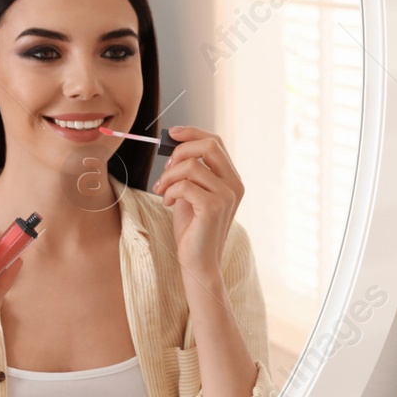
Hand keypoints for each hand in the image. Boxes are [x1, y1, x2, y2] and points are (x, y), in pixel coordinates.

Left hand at [149, 125, 244, 279]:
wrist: (198, 263)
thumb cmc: (193, 230)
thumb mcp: (191, 195)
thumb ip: (190, 173)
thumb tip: (175, 147)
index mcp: (231, 179)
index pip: (215, 142)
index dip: (192, 133)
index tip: (172, 134)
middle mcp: (234, 185)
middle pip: (209, 145)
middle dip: (180, 150)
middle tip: (166, 168)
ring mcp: (227, 196)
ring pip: (192, 165)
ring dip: (169, 176)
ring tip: (162, 191)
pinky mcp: (213, 207)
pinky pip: (185, 185)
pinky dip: (170, 191)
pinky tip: (167, 203)